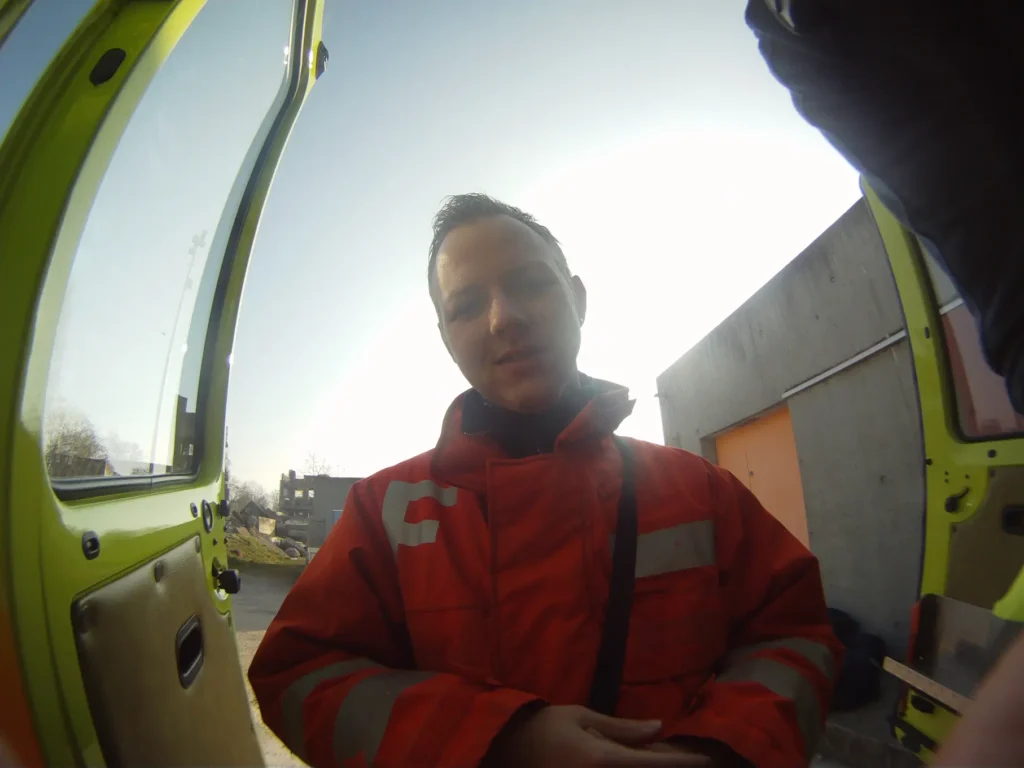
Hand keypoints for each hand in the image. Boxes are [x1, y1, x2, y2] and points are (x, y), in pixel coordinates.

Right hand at [486, 704, 711, 767]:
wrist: (506, 746)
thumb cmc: (545, 725)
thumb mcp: (583, 717)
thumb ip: (623, 729)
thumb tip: (659, 730)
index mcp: (602, 760)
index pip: (652, 763)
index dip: (682, 763)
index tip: (705, 760)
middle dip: (668, 767)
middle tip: (690, 759)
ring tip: (664, 758)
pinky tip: (632, 762)